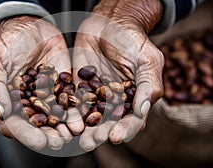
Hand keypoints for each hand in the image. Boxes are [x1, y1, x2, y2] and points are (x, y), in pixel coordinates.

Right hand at [0, 15, 72, 150]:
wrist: (29, 27)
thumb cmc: (6, 44)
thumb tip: (0, 111)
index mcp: (7, 104)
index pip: (15, 126)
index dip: (27, 135)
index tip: (40, 140)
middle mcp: (27, 106)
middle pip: (38, 127)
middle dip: (49, 136)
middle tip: (60, 141)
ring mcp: (46, 99)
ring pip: (55, 119)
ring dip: (64, 128)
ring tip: (74, 133)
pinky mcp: (61, 89)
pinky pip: (69, 104)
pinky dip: (75, 112)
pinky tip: (82, 119)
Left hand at [73, 0, 163, 150]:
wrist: (109, 22)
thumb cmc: (132, 39)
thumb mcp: (147, 60)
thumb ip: (149, 85)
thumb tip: (143, 111)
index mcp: (134, 98)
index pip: (132, 119)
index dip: (126, 129)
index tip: (117, 136)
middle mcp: (115, 101)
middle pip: (108, 123)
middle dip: (100, 133)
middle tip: (91, 141)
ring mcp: (96, 95)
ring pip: (90, 116)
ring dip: (83, 128)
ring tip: (78, 137)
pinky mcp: (79, 87)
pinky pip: (74, 101)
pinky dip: (69, 111)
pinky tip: (64, 120)